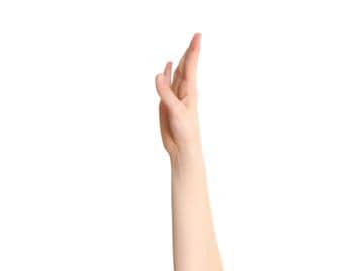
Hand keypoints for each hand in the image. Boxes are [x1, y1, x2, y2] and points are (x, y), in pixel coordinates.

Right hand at [155, 33, 202, 157]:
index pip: (191, 66)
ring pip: (178, 73)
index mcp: (189, 90)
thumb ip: (166, 93)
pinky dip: (168, 72)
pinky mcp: (167, 101)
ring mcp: (175, 95)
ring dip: (182, 60)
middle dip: (191, 51)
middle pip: (187, 66)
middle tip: (197, 36)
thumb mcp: (176, 111)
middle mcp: (184, 90)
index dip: (194, 50)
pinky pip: (167, 83)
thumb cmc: (185, 131)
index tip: (198, 36)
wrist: (182, 147)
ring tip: (187, 48)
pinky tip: (169, 66)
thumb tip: (158, 74)